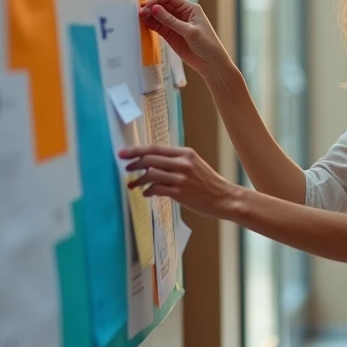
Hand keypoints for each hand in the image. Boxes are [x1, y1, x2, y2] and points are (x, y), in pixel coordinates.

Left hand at [120, 144, 241, 219]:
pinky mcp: (179, 192)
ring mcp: (181, 178)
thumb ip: (175, 161)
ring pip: (150, 174)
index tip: (123, 153)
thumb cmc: (208, 183)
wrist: (224, 198)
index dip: (136, 150)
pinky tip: (146, 193)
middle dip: (133, 164)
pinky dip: (147, 191)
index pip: (155, 148)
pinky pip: (155, 189)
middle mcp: (183, 163)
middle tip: (126, 169)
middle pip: (149, 159)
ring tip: (133, 185)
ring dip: (138, 180)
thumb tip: (151, 163)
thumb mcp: (194, 165)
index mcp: (186, 153)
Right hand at [139, 0, 229, 76]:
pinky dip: (150, 25)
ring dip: (149, 16)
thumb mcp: (189, 31)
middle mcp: (181, 14)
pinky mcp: (170, 35)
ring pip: (158, 16)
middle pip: (162, 5)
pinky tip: (144, 24)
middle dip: (151, 7)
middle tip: (141, 13)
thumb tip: (154, 8)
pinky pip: (158, 26)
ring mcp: (175, 24)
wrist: (211, 63)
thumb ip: (171, 20)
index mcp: (190, 8)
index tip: (147, 5)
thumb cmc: (207, 44)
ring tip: (140, 18)